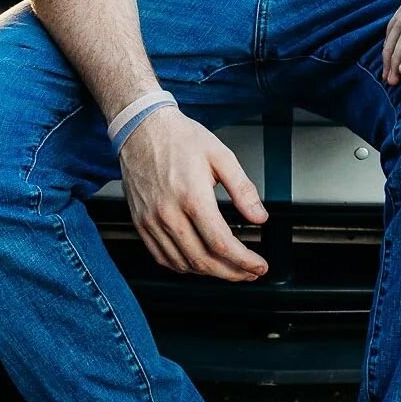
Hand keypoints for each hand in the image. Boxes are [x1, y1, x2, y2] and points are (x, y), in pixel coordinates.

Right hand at [118, 109, 269, 281]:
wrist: (141, 128)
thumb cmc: (180, 138)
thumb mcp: (221, 156)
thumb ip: (243, 190)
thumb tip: (260, 217)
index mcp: (192, 197)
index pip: (222, 244)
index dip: (244, 261)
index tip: (259, 266)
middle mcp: (169, 213)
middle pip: (203, 260)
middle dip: (232, 273)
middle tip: (249, 273)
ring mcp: (152, 221)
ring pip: (183, 264)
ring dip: (209, 273)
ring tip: (229, 269)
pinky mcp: (141, 223)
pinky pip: (162, 257)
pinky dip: (183, 267)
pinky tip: (198, 263)